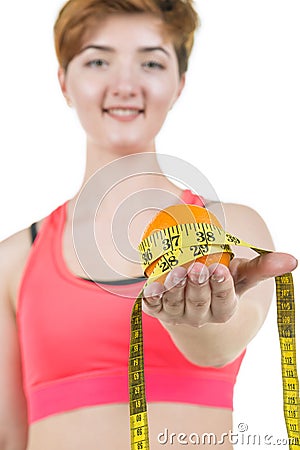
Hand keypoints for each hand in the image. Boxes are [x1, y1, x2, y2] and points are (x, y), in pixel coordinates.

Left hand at [142, 252, 296, 327]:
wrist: (192, 300)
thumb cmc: (220, 282)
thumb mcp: (240, 274)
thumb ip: (262, 268)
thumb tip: (292, 260)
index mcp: (223, 309)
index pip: (224, 300)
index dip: (221, 285)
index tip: (220, 268)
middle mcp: (201, 317)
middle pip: (200, 303)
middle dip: (198, 285)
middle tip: (197, 266)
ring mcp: (178, 315)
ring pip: (176, 305)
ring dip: (175, 289)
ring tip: (176, 272)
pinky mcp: (158, 311)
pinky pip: (153, 307)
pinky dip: (151, 299)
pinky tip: (150, 287)